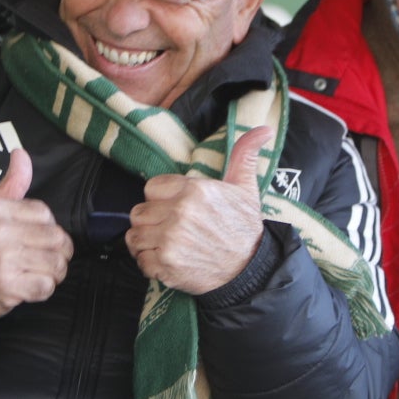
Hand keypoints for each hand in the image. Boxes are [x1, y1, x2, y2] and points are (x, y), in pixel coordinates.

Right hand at [0, 148, 72, 318]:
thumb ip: (13, 183)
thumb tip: (21, 153)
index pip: (45, 214)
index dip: (47, 227)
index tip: (35, 236)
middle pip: (57, 239)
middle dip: (58, 252)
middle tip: (41, 257)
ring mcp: (3, 260)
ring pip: (56, 264)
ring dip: (52, 272)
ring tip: (35, 271)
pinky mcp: (8, 286)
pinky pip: (47, 286)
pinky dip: (42, 289)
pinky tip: (27, 285)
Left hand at [125, 126, 271, 294]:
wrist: (251, 268)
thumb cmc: (244, 227)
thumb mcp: (245, 187)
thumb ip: (244, 154)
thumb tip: (263, 129)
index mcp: (194, 191)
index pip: (151, 188)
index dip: (162, 198)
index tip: (176, 207)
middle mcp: (179, 215)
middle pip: (139, 212)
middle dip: (152, 219)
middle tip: (170, 227)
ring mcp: (170, 242)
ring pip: (134, 236)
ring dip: (147, 241)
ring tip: (167, 243)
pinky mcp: (166, 267)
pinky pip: (140, 260)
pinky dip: (150, 262)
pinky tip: (168, 260)